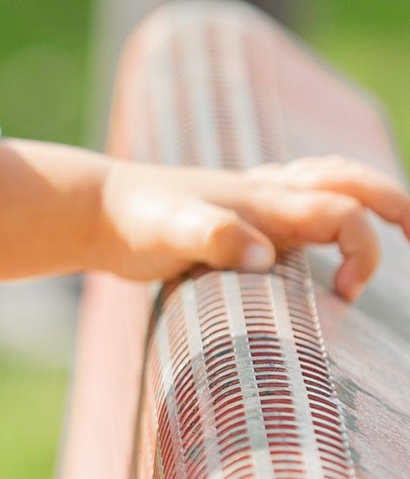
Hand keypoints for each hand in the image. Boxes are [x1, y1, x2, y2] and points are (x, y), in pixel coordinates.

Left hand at [0, 140, 409, 303]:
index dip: (363, 251)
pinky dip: (327, 213)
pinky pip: (302, 203)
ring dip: (366, 200)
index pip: (346, 214)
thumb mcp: (167, 230)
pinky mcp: (242, 217)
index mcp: (269, 201)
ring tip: (397, 228)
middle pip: (352, 183)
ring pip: (331, 185)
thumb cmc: (136, 219)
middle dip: (393, 203)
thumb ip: (212, 236)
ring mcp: (258, 203)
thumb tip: (264, 254)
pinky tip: (321, 244)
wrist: (98, 208)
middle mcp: (271, 196)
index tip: (343, 296)